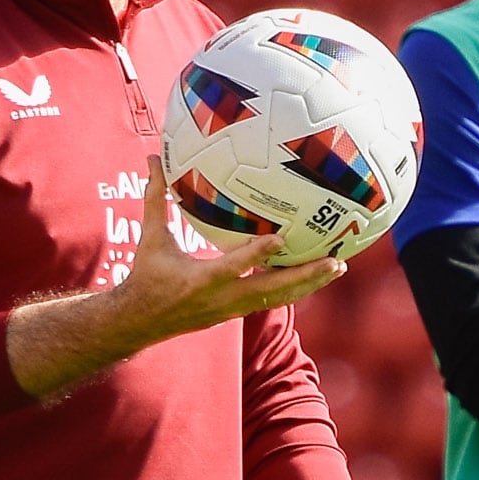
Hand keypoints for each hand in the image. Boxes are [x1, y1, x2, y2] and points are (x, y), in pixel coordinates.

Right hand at [108, 208, 345, 348]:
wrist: (141, 321)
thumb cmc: (146, 275)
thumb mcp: (150, 237)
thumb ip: (155, 197)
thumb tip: (153, 158)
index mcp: (200, 280)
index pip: (233, 266)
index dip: (256, 253)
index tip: (280, 238)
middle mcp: (222, 299)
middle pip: (271, 290)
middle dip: (304, 277)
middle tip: (335, 261)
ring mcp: (232, 309)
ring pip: (278, 298)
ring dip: (308, 283)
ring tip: (337, 266)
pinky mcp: (236, 313)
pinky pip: (271, 300)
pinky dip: (294, 288)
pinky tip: (315, 274)